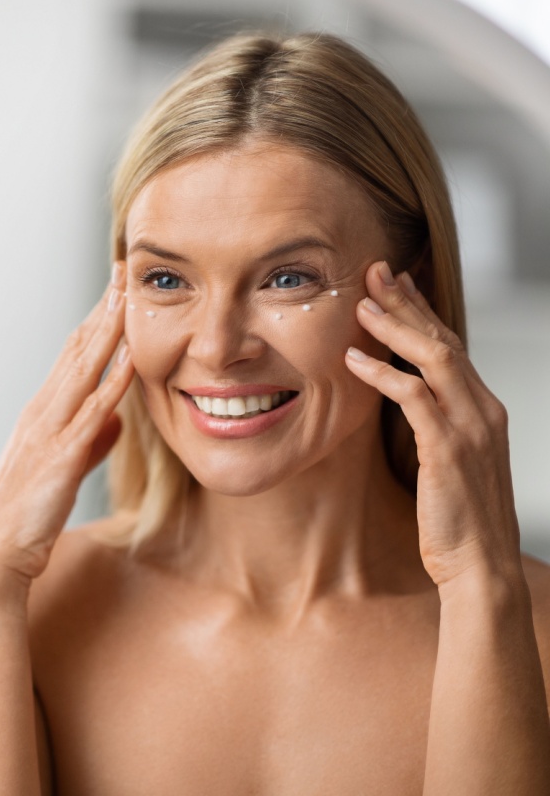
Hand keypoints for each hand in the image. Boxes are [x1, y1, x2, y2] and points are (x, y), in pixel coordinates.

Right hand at [0, 264, 135, 587]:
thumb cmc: (20, 523)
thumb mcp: (59, 474)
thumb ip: (89, 442)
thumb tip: (116, 419)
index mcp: (38, 417)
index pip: (70, 357)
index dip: (95, 322)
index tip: (116, 290)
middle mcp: (40, 414)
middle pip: (76, 349)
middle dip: (102, 308)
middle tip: (125, 269)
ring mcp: (48, 432)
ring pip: (82, 368)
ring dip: (108, 328)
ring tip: (129, 292)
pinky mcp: (61, 457)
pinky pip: (93, 410)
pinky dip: (113, 380)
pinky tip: (132, 356)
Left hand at [345, 261, 521, 586]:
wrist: (479, 566)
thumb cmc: (456, 519)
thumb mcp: (447, 461)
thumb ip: (433, 426)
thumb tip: (404, 400)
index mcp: (483, 409)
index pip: (451, 346)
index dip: (421, 311)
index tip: (395, 283)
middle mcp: (482, 409)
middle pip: (443, 340)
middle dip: (408, 303)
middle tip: (376, 271)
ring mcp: (470, 428)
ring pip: (434, 359)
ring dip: (395, 328)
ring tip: (361, 305)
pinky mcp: (449, 450)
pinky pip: (415, 399)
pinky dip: (384, 375)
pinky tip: (354, 361)